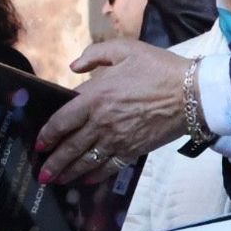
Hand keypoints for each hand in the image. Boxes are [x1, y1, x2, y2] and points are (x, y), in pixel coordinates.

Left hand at [35, 40, 191, 183]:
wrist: (191, 93)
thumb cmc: (159, 68)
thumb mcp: (125, 49)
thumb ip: (95, 55)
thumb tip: (74, 67)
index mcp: (96, 97)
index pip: (62, 120)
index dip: (47, 134)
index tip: (39, 143)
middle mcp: (102, 122)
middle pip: (71, 147)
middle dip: (54, 162)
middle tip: (41, 173)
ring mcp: (118, 139)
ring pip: (87, 161)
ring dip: (69, 172)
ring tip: (57, 181)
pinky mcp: (134, 150)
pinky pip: (110, 167)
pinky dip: (96, 175)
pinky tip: (87, 180)